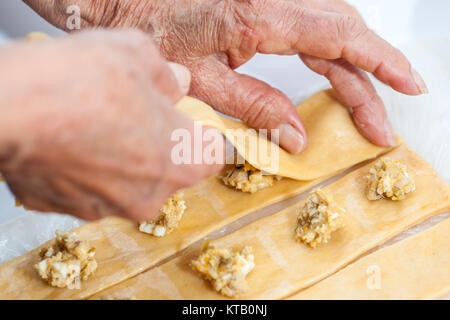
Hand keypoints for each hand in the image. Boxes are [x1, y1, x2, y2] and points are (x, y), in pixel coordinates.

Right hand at [0, 29, 221, 220]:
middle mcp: (149, 194)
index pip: (213, 154)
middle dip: (160, 143)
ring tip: (97, 124)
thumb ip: (168, 75)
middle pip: (170, 170)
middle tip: (138, 114)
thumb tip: (176, 83)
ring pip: (130, 181)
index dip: (204, 134)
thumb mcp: (139, 55)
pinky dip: (89, 169)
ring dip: (122, 158)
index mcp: (180, 160)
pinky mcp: (70, 209)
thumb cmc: (79, 84)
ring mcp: (109, 207)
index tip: (193, 122)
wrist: (10, 107)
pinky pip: (92, 188)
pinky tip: (72, 142)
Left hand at [25, 0, 427, 151]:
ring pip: (329, 25)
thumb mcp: (197, 80)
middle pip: (341, 36)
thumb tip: (297, 137)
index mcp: (256, 17)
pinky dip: (328, 47)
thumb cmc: (143, 28)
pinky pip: (307, 21)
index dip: (380, 64)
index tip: (408, 87)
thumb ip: (253, 107)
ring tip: (365, 100)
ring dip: (352, 64)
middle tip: (381, 122)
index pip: (338, 39)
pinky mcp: (257, 3)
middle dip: (368, 81)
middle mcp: (269, 0)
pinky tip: (334, 67)